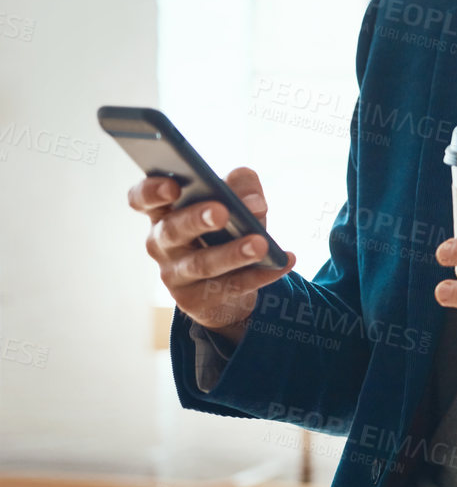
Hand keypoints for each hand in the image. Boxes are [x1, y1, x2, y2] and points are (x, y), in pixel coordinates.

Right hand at [132, 167, 296, 342]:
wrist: (231, 282)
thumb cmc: (226, 229)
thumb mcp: (235, 202)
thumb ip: (242, 188)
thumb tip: (254, 202)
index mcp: (165, 211)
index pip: (142, 198)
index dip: (152, 191)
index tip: (173, 186)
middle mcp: (161, 243)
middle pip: (172, 230)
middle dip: (197, 219)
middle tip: (222, 212)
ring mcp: (174, 274)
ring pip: (201, 264)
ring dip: (232, 253)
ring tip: (260, 244)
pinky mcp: (194, 301)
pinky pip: (230, 286)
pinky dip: (260, 274)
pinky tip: (283, 262)